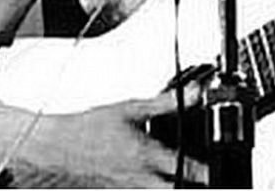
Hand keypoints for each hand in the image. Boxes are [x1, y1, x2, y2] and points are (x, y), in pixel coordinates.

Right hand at [16, 85, 205, 187]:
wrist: (58, 146)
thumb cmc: (91, 126)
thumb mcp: (131, 107)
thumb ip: (164, 103)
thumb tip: (194, 93)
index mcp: (144, 153)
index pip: (181, 168)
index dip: (202, 172)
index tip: (216, 172)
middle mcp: (138, 177)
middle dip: (191, 186)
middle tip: (207, 179)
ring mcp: (128, 188)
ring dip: (171, 187)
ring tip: (186, 181)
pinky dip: (152, 188)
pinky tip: (155, 181)